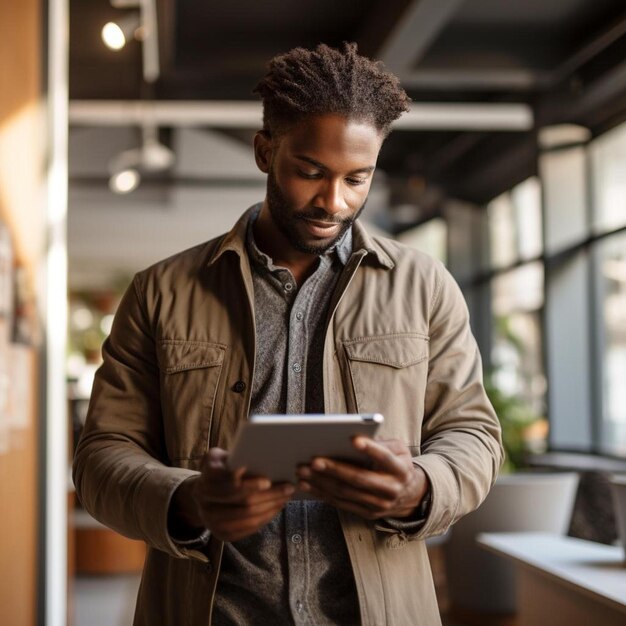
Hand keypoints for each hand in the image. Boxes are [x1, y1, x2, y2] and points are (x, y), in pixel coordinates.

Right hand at [169, 447, 293, 541]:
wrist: (203, 493)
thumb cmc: (220, 468)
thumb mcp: (222, 457)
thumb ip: (236, 456)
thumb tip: (265, 454)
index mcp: (206, 478)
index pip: (229, 485)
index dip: (249, 485)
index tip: (268, 480)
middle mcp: (204, 502)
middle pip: (243, 503)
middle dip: (269, 496)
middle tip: (289, 487)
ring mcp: (211, 521)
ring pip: (247, 518)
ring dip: (271, 507)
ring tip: (286, 497)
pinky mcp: (221, 534)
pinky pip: (247, 529)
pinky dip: (265, 518)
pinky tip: (276, 508)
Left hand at [296, 438, 427, 519]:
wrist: (410, 495)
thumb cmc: (398, 464)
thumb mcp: (398, 449)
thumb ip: (381, 443)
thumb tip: (354, 437)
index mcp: (400, 470)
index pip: (385, 458)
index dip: (371, 449)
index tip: (353, 439)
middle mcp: (391, 490)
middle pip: (359, 479)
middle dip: (334, 469)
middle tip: (313, 460)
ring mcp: (378, 505)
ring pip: (346, 493)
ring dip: (321, 482)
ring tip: (303, 471)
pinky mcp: (367, 514)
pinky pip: (341, 504)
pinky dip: (322, 494)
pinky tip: (307, 484)